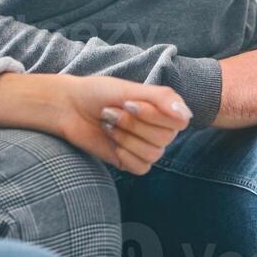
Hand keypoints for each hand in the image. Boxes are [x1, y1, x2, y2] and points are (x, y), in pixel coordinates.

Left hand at [0, 73, 191, 175]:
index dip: (154, 114)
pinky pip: (141, 167)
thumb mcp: (132, 89)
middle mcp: (159, 130)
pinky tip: (111, 143)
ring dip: (125, 138)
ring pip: (153, 154)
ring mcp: (145, 147)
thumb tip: (187, 116)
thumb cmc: (100, 93)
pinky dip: (124, 154)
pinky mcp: (131, 162)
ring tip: (108, 124)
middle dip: (133, 124)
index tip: (129, 102)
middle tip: (111, 112)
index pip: (179, 121)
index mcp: (164, 111)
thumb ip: (163, 98)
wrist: (69, 108)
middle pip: (164, 138)